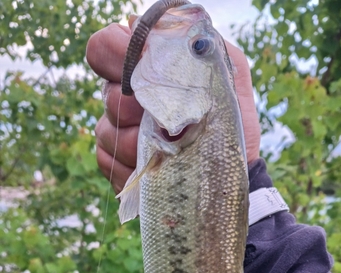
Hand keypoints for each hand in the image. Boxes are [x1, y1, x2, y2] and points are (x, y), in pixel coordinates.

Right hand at [86, 22, 259, 193]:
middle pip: (107, 92)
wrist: (228, 173)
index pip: (106, 46)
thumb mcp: (228, 77)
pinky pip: (106, 159)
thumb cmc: (228, 125)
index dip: (116, 53)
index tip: (140, 67)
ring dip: (139, 142)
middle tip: (166, 120)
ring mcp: (117, 131)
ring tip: (170, 151)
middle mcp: (125, 97)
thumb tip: (148, 25)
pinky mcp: (114, 164)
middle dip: (137, 107)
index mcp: (146, 72)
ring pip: (106, 129)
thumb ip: (199, 45)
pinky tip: (156, 169)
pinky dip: (131, 165)